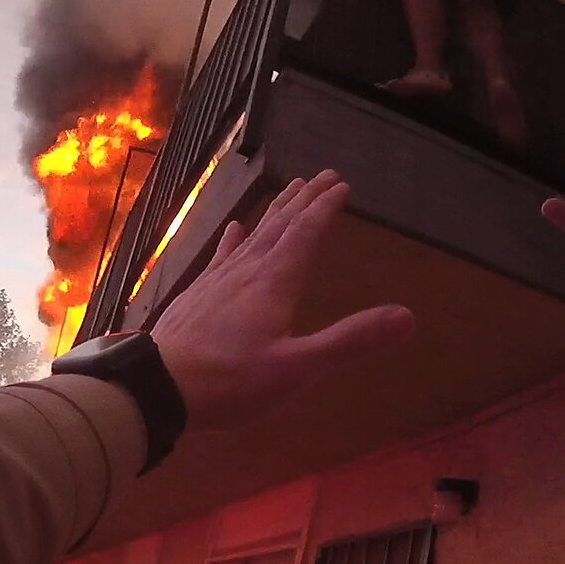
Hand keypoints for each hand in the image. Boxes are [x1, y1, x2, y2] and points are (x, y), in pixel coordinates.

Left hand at [152, 170, 415, 427]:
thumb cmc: (230, 381)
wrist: (156, 388)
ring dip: (275, 211)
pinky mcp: (197, 294)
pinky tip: (235, 229)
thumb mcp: (297, 369)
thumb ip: (350, 342)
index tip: (342, 185)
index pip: (306, 234)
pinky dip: (236, 237)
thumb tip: (408, 318)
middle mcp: (247, 271)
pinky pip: (223, 254)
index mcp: (275, 282)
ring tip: (289, 190)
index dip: (325, 209)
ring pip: (253, 235)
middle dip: (304, 200)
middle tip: (322, 176)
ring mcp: (218, 280)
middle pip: (280, 225)